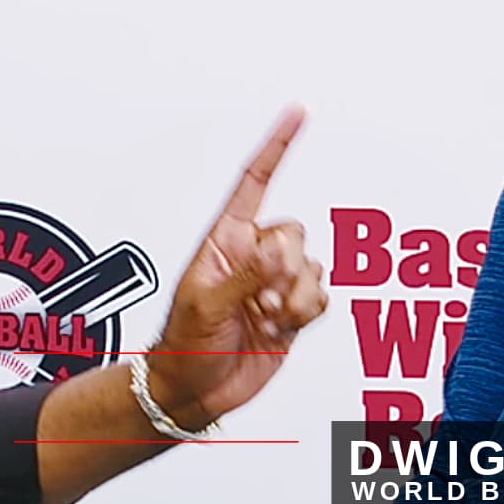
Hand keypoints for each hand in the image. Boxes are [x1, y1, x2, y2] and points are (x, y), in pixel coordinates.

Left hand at [145, 107, 327, 425]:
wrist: (193, 390)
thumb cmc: (182, 344)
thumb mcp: (204, 303)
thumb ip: (246, 273)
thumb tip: (279, 249)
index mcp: (225, 240)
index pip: (254, 183)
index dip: (276, 147)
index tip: (297, 113)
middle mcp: (253, 256)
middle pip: (295, 232)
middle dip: (283, 267)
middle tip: (256, 298)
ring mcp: (275, 284)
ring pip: (313, 268)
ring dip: (292, 297)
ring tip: (261, 317)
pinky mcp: (292, 312)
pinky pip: (321, 296)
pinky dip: (306, 312)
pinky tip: (278, 327)